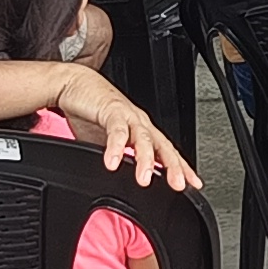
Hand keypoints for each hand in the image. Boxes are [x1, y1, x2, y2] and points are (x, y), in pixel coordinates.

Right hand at [53, 69, 193, 188]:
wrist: (74, 83)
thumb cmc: (93, 112)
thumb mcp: (108, 143)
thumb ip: (119, 159)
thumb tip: (121, 181)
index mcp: (143, 130)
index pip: (167, 151)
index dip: (181, 168)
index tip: (193, 185)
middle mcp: (140, 122)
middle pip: (162, 146)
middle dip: (172, 167)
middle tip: (178, 185)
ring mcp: (127, 115)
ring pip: (143, 139)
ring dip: (145, 160)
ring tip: (144, 179)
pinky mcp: (110, 110)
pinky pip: (116, 131)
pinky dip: (115, 148)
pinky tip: (112, 163)